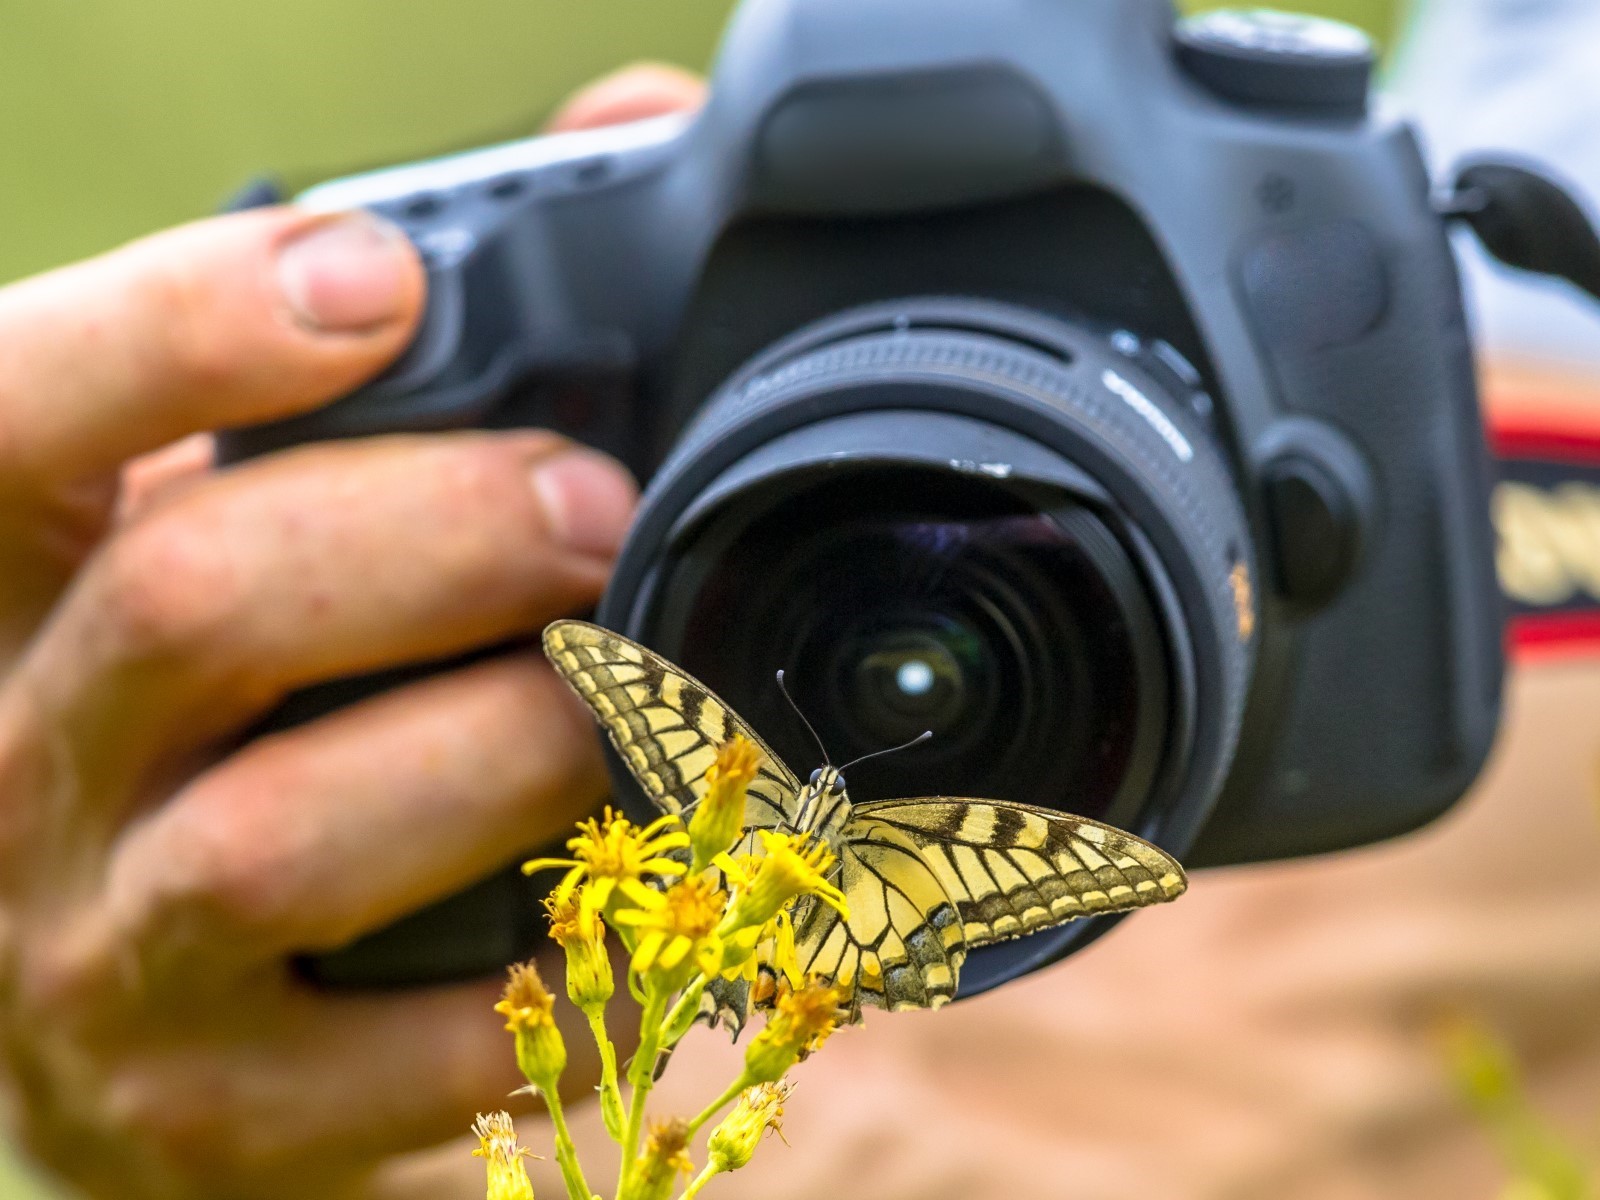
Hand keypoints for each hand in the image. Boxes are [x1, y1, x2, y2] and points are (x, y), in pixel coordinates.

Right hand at [0, 65, 703, 1199]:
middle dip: (438, 537)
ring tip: (648, 712)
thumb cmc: (233, 729)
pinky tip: (645, 916)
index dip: (184, 330)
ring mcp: (95, 959)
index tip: (383, 282)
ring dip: (510, 750)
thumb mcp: (248, 524)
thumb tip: (624, 129)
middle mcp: (7, 766)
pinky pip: (408, 1050)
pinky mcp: (211, 1120)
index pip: (12, 414)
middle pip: (194, 603)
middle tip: (594, 512)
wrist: (159, 1026)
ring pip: (285, 839)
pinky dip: (553, 973)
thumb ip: (401, 353)